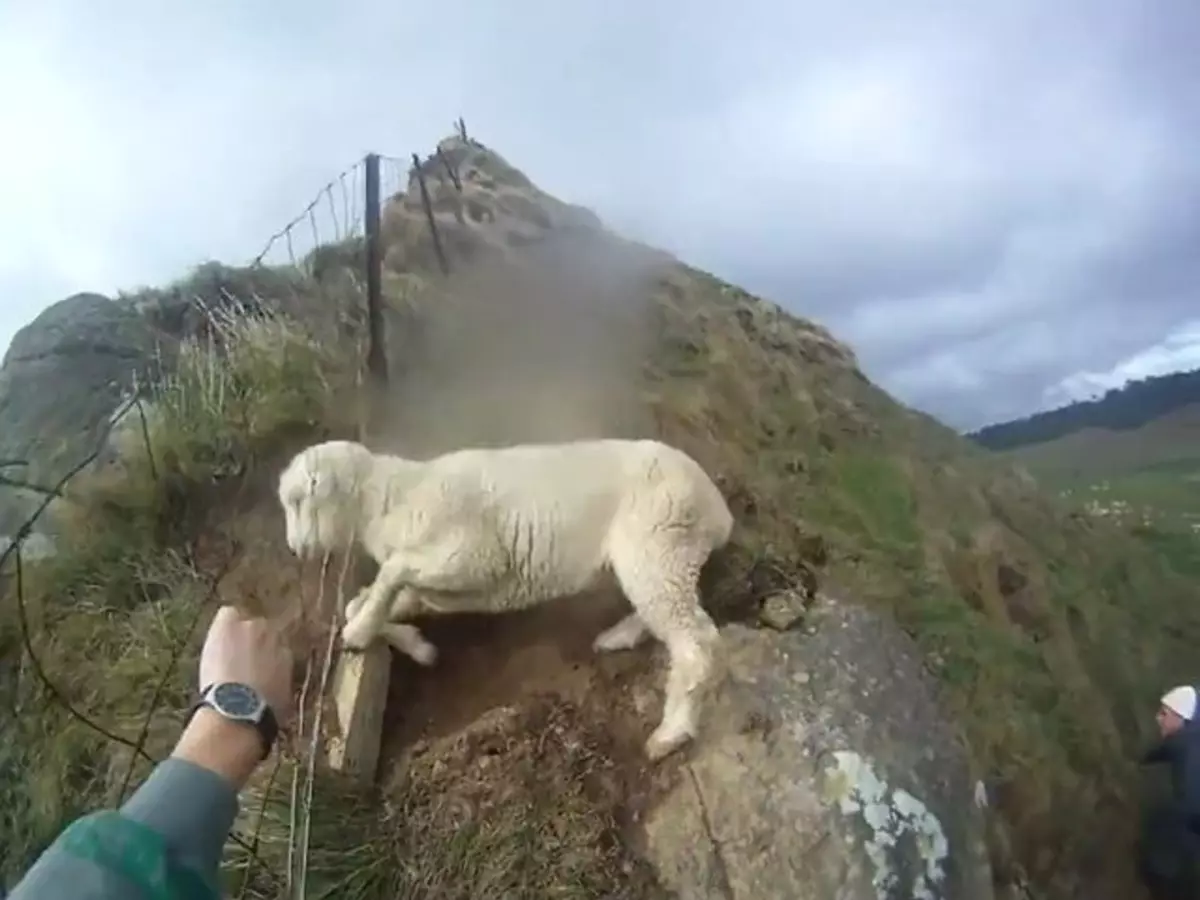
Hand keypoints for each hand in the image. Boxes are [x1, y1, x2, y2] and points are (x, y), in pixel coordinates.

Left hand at [173, 606, 294, 787]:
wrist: (240, 712)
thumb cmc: (263, 716)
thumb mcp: (282, 702)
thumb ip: (280, 686)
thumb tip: (276, 690)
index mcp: (290, 658)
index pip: (278, 649)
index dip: (265, 658)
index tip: (255, 669)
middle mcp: (277, 638)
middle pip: (264, 632)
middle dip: (253, 644)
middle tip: (238, 661)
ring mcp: (255, 629)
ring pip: (245, 622)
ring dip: (237, 634)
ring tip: (224, 651)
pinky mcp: (232, 625)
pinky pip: (228, 614)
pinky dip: (224, 623)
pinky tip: (216, 637)